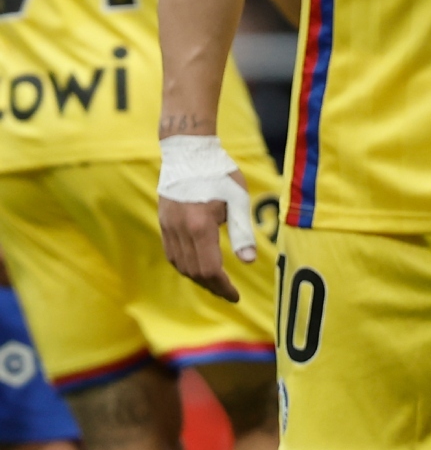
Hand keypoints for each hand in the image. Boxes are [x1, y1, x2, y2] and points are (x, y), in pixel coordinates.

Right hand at [157, 132, 256, 302]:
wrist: (187, 153)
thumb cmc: (218, 173)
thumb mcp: (238, 199)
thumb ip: (242, 232)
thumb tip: (249, 262)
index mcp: (200, 225)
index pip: (209, 269)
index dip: (223, 286)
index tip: (236, 296)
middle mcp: (180, 230)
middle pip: (194, 272)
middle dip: (212, 286)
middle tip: (229, 293)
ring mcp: (168, 227)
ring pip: (180, 265)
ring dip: (198, 278)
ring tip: (217, 283)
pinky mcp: (163, 223)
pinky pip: (173, 254)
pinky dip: (186, 265)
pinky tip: (200, 265)